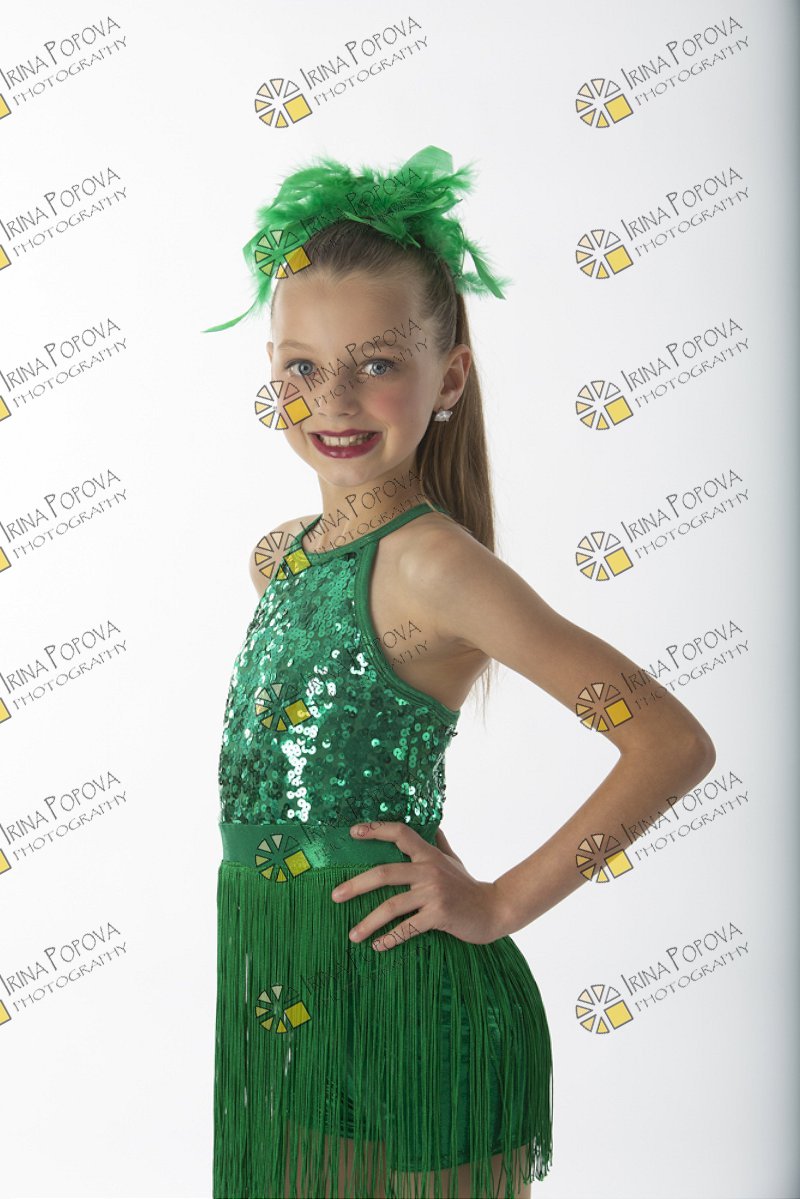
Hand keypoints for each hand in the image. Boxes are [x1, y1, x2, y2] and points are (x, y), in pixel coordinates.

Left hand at [330, 821, 507, 950]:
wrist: (495, 910)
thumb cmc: (469, 886)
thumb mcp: (453, 861)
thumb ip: (439, 844)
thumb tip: (433, 826)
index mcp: (429, 855)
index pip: (400, 833)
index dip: (376, 830)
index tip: (353, 832)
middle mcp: (429, 870)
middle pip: (384, 873)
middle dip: (356, 884)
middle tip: (335, 895)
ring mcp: (433, 893)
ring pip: (392, 905)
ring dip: (368, 921)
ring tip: (352, 935)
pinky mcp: (439, 915)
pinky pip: (407, 928)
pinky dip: (390, 939)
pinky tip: (377, 946)